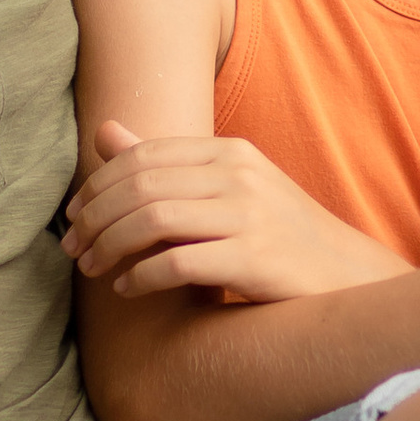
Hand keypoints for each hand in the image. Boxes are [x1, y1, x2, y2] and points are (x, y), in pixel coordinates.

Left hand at [62, 119, 410, 302]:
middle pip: (140, 187)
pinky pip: (176, 263)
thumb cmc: (280, 237)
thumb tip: (105, 131)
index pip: (143, 156)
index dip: (97, 186)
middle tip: (72, 250)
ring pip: (151, 221)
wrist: (347, 278)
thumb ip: (166, 163)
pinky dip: (141, 277)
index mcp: (230, 153)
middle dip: (95, 219)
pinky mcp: (253, 259)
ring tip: (92, 269)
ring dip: (110, 247)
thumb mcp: (227, 189)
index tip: (74, 218)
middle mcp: (239, 175)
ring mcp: (248, 215)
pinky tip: (127, 289)